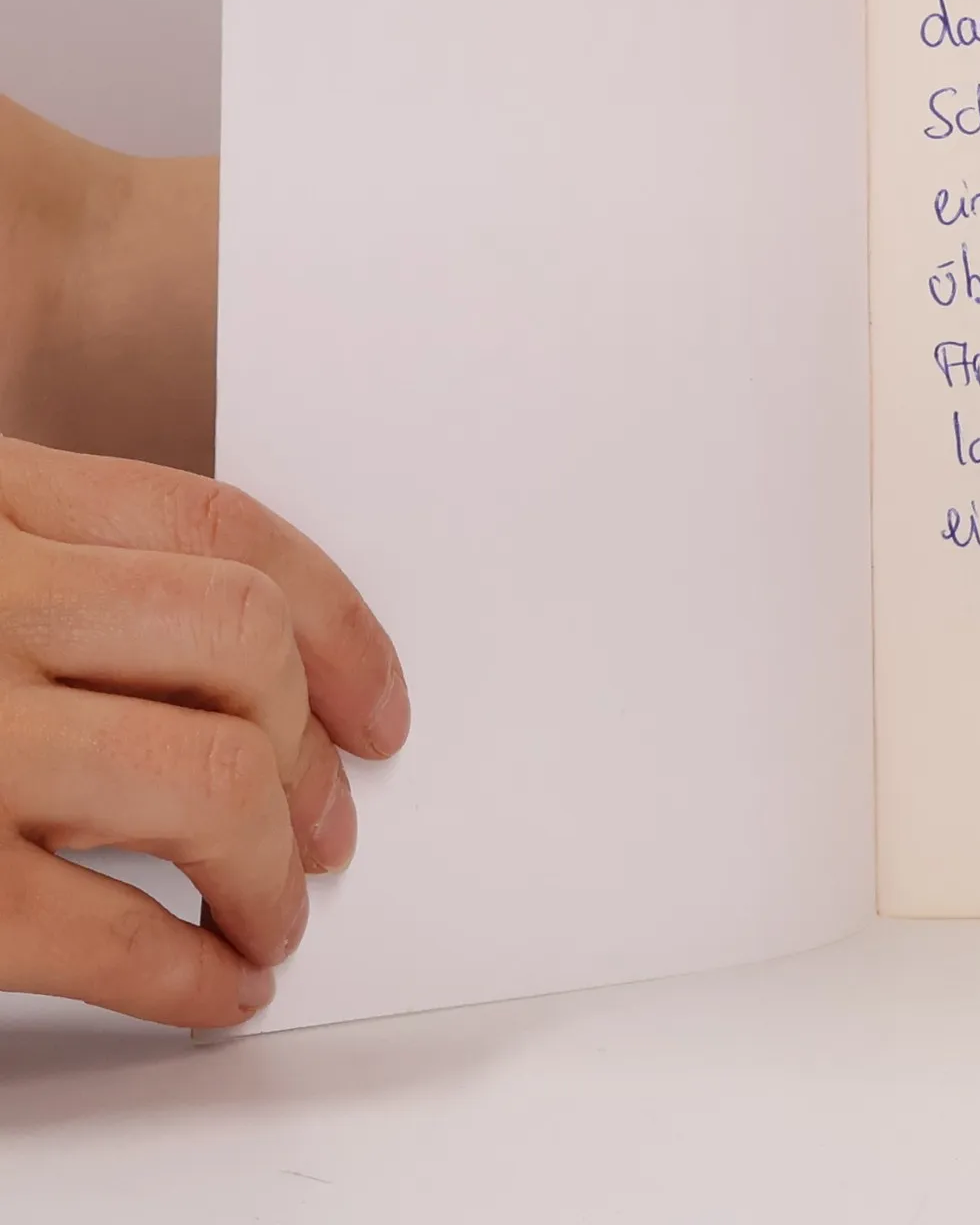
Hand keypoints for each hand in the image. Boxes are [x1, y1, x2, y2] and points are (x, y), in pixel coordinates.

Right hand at [0, 437, 407, 1026]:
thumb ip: (58, 575)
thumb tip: (247, 662)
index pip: (214, 531)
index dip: (331, 620)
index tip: (382, 703)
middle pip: (236, 643)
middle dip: (309, 751)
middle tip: (333, 827)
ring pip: (205, 775)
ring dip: (268, 867)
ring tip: (272, 915)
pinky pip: (99, 929)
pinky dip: (183, 973)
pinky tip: (208, 986)